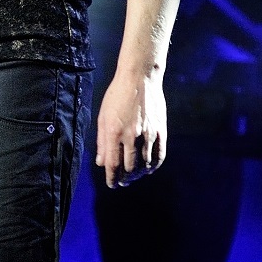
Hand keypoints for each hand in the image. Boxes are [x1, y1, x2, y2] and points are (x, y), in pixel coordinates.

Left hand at [96, 70, 167, 187]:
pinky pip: (159, 156)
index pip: (113, 164)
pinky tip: (148, 169)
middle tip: (123, 181)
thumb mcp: (103, 116)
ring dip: (138, 175)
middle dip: (125, 178)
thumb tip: (101, 163)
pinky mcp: (161, 131)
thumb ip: (102, 142)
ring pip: (145, 165)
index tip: (112, 184)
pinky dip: (153, 166)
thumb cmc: (117, 95)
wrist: (140, 78)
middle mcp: (131, 135)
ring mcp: (148, 134)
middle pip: (129, 168)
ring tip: (133, 176)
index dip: (112, 178)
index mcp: (114, 131)